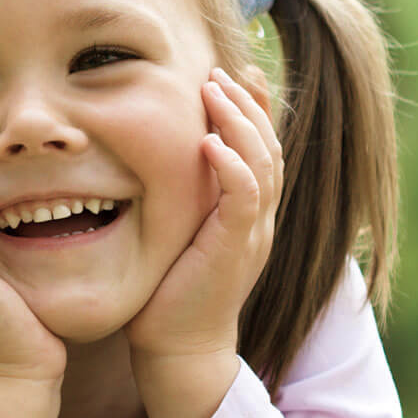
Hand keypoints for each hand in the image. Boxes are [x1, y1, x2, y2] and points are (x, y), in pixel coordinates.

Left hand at [125, 67, 281, 361]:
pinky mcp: (236, 249)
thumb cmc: (167, 292)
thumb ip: (179, 197)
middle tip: (221, 70)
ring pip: (262, 163)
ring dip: (239, 122)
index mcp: (245, 212)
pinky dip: (233, 166)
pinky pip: (245, 199)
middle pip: (268, 146)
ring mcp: (252, 233)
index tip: (233, 72)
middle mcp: (257, 218)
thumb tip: (149, 159)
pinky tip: (211, 141)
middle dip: (246, 103)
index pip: (259, 148)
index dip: (252, 108)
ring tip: (215, 89)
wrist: (178, 346)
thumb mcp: (175, 233)